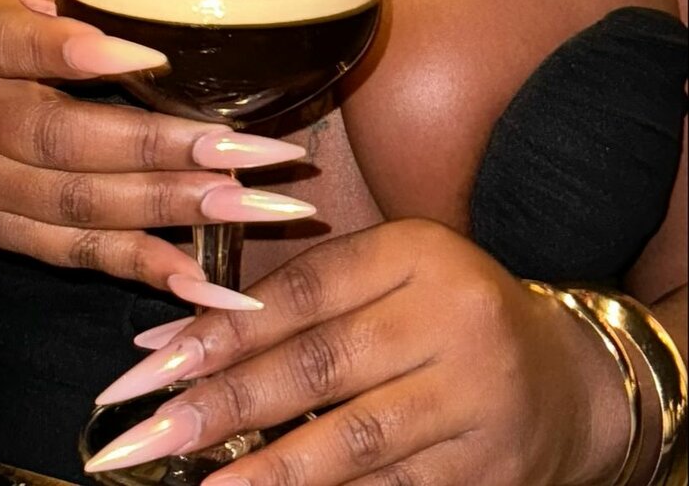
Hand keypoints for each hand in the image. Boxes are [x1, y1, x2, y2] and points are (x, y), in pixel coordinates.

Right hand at [0, 0, 311, 302]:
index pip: (11, 44)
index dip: (75, 53)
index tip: (156, 58)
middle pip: (59, 138)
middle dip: (159, 147)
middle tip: (247, 148)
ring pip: (76, 204)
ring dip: (169, 208)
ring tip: (249, 202)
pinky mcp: (3, 233)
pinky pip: (75, 255)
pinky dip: (142, 268)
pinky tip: (205, 279)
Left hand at [85, 220, 633, 484]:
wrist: (570, 377)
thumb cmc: (454, 311)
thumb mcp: (391, 275)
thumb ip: (300, 297)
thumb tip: (177, 335)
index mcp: (416, 252)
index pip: (304, 290)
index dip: (224, 328)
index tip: (151, 361)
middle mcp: (450, 318)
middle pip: (319, 365)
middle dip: (222, 403)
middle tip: (144, 432)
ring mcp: (475, 399)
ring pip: (353, 440)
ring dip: (266, 469)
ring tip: (197, 484)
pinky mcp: (489, 471)